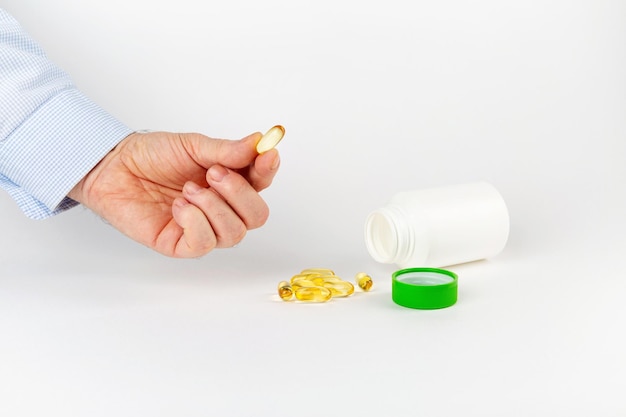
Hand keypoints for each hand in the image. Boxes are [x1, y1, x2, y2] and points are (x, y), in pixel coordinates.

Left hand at [68, 130, 279, 257]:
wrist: (113, 166)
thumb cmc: (152, 155)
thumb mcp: (193, 146)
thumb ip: (226, 150)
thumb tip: (259, 142)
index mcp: (229, 182)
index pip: (261, 183)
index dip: (268, 171)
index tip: (267, 154)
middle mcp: (221, 208)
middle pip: (256, 216)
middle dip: (240, 194)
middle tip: (213, 173)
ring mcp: (203, 228)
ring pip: (234, 233)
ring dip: (214, 207)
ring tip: (188, 189)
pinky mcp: (180, 244)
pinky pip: (204, 244)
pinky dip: (195, 222)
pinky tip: (179, 206)